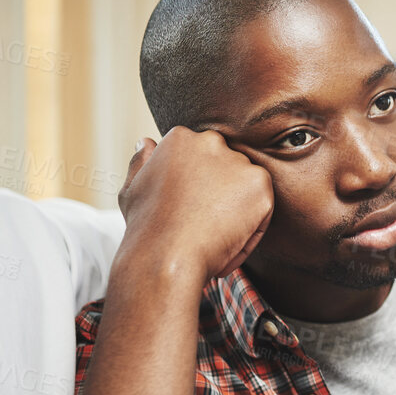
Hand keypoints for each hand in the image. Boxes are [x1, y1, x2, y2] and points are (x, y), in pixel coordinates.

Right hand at [117, 128, 272, 282]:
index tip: (187, 208)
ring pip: (246, 188)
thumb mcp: (132, 188)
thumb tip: (146, 142)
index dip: (196, 188)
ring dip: (236, 210)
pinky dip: (251, 228)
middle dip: (220, 193)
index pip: (200, 157)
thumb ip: (142, 161)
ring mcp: (238, 161)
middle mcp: (211, 141)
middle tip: (202, 222)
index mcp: (180, 138)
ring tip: (212, 233)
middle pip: (226, 168)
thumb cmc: (147, 228)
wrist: (167, 256)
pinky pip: (263, 208)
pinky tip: (227, 241)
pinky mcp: (260, 184)